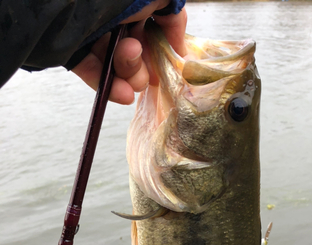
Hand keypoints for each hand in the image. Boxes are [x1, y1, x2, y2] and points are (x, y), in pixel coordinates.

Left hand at [72, 2, 186, 103]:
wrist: (59, 3)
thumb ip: (173, 11)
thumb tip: (178, 42)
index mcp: (132, 2)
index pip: (154, 28)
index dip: (163, 46)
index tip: (171, 60)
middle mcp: (113, 17)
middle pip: (139, 50)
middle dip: (144, 62)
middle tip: (135, 52)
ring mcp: (92, 35)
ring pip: (119, 66)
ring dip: (130, 75)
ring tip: (126, 69)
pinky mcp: (71, 51)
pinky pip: (94, 73)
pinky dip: (109, 87)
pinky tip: (123, 95)